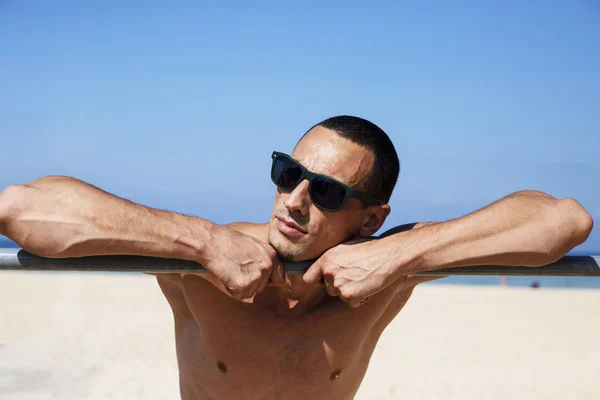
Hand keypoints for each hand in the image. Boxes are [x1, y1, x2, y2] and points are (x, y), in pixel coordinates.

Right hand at [201, 224, 284, 299]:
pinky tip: (226, 275)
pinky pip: (238, 296)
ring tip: (230, 270)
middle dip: (250, 282)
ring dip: (240, 286)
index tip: (258, 279)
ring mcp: (255, 276)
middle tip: (236, 268)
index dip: (268, 281)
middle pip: (262, 287)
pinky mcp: (242, 285)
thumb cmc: (227, 241)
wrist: (210, 241)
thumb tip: (269, 273)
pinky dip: (231, 290)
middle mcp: (266, 266)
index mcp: (271, 255)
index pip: (280, 279)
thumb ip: (264, 258)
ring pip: (250, 293)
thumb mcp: (253, 245)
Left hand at [303, 237, 438, 306]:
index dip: (316, 281)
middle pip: (327, 288)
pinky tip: (368, 285)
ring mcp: (339, 285)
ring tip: (363, 278)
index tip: (321, 282)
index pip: (308, 277)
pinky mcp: (350, 296)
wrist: (388, 256)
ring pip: (339, 296)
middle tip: (355, 275)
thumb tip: (323, 267)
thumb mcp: (346, 247)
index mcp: (326, 258)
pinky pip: (352, 302)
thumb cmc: (371, 249)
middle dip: (339, 285)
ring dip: (350, 291)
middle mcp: (329, 272)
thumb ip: (332, 258)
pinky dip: (361, 298)